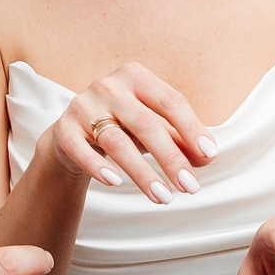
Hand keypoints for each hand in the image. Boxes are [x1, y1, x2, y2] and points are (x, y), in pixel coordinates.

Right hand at [44, 63, 218, 205]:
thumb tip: (209, 157)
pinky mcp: (64, 129)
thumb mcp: (153, 130)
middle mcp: (108, 86)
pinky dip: (98, 167)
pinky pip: (82, 150)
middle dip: (171, 159)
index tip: (210, 154)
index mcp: (136, 77)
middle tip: (190, 187)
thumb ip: (181, 140)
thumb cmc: (123, 127)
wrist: (72, 135)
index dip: (192, 128)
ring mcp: (83, 105)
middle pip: (146, 124)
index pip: (171, 101)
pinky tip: (116, 183)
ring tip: (163, 198)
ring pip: (117, 142)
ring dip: (142, 173)